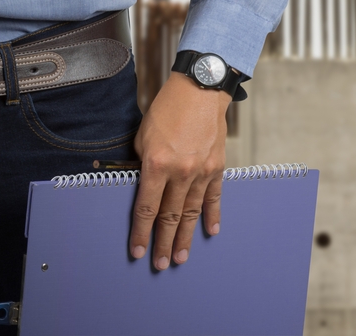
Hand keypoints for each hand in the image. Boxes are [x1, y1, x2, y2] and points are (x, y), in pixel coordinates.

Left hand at [130, 72, 229, 269]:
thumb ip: (143, 165)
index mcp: (157, 164)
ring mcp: (202, 171)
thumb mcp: (143, 136)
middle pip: (170, 216)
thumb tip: (144, 187)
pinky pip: (214, 197)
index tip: (138, 251)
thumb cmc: (167, 109)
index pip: (147, 208)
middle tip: (161, 264)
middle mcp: (181, 172)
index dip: (141, 233)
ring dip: (185, 236)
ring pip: (192, 212)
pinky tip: (210, 231)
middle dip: (163, 243)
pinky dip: (212, 215)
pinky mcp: (217, 167)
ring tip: (181, 256)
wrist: (200, 90)